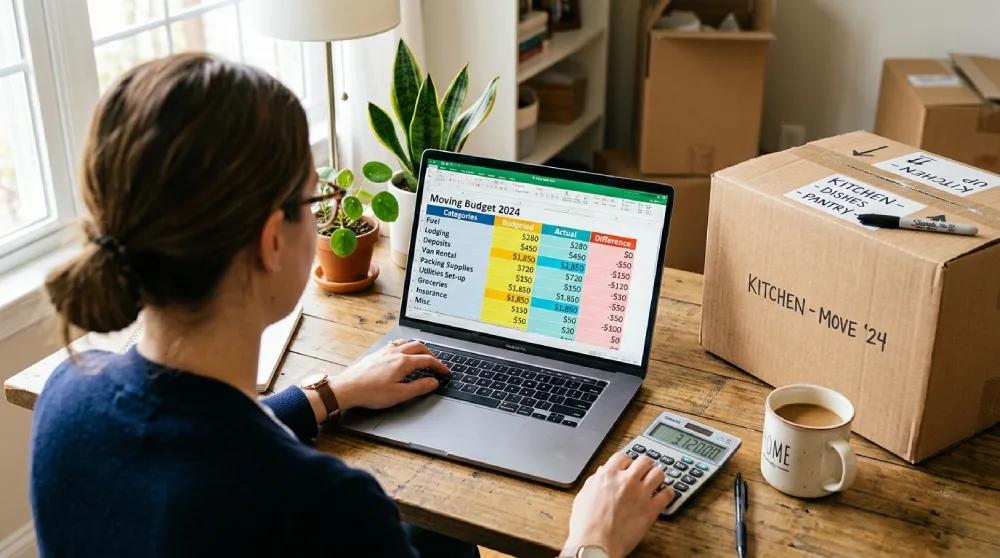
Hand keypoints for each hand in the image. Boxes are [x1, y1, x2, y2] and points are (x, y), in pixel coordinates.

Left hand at [329, 340, 447, 410]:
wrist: (348, 388)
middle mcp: (395, 353)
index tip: (445, 372)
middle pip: (419, 347)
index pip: (427, 360)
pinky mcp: (377, 354)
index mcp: (403, 362)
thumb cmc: (371, 393)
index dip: (439, 366)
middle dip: (431, 354)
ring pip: (407, 343)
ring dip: (418, 348)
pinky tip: (402, 353)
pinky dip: (405, 346)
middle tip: (436, 364)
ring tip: (422, 356)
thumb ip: (419, 387)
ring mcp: (385, 351)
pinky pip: (395, 344)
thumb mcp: (399, 394)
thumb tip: (433, 382)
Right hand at [563, 453, 674, 557]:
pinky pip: (668, 494)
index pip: (623, 457)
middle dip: (644, 467)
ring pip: (659, 473)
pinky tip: (663, 497)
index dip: (626, 463)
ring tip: (654, 483)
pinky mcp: (651, 509)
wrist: (595, 545)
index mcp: (608, 475)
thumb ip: (593, 481)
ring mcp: (640, 494)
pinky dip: (667, 493)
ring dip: (657, 477)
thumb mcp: (583, 496)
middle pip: (644, 461)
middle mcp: (626, 480)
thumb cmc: (586, 525)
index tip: (627, 469)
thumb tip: (600, 473)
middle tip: (643, 474)